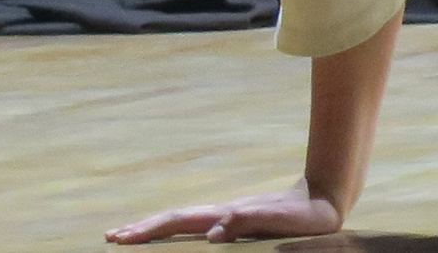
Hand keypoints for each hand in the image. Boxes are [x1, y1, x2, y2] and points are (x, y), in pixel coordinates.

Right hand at [106, 189, 342, 242]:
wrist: (326, 198)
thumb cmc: (305, 216)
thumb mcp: (280, 222)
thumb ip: (249, 222)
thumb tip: (214, 233)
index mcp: (226, 215)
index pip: (178, 223)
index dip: (150, 231)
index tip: (121, 239)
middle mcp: (222, 214)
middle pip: (174, 220)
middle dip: (142, 229)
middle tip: (111, 238)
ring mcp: (228, 216)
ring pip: (184, 222)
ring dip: (156, 229)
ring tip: (131, 235)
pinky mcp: (237, 221)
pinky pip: (198, 227)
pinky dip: (177, 231)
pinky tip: (171, 236)